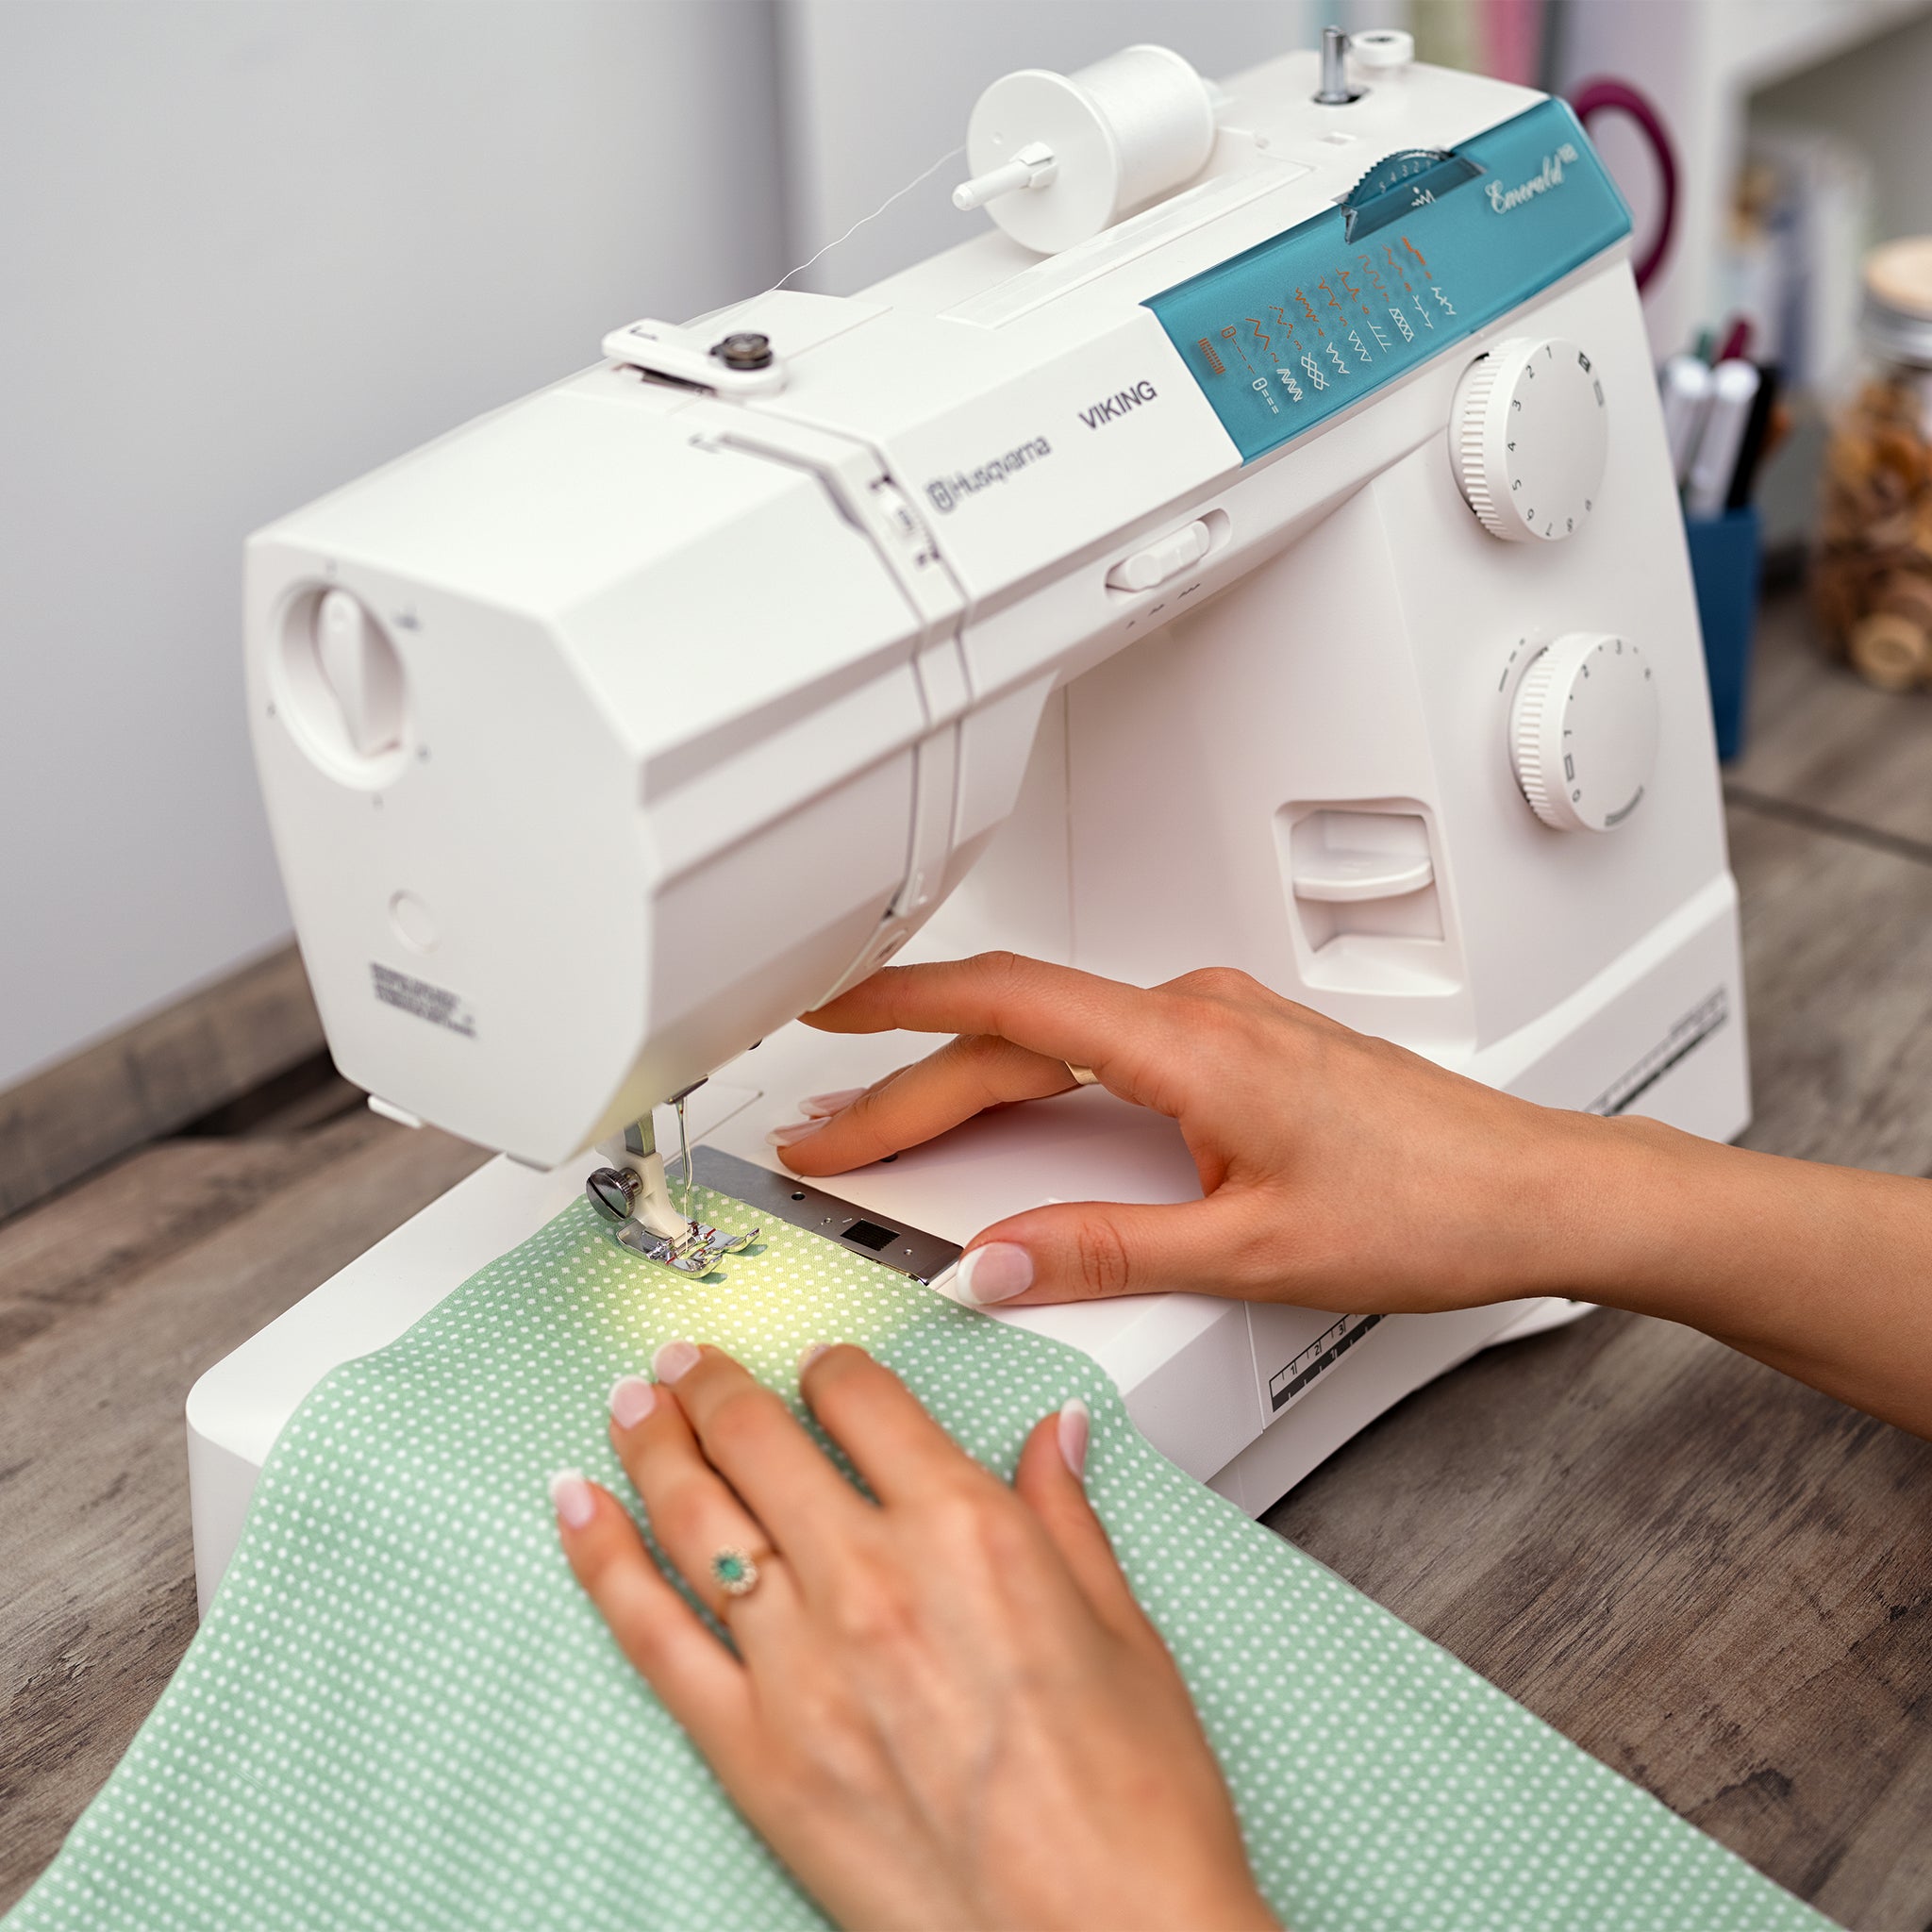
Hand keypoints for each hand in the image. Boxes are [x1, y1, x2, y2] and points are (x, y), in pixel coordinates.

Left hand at [553, 1343, 1274, 1931]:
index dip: (831, 1367)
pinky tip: (579, 1506)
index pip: (864, 1400)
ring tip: (631, 1402)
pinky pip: (651, 1630)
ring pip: (694, 1515)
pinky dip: (602, 1556)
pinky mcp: (751, 1753)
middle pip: (758, 1439)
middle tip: (689, 1360)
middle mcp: (870, 1580)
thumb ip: (1066, 1517)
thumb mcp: (1123, 1632)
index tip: (819, 1367)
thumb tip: (1055, 1439)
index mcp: (965, 1531)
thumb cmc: (1128, 1808)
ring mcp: (798, 1666)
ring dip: (651, 1440)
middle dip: (714, 1384)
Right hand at [773, 952, 1631, 1313]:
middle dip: (909, 1077)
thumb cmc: (1429, 1208)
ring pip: (1058, 1033)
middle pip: (1016, 1029)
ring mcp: (1222, 1020)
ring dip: (969, 1073)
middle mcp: (1199, 1012)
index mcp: (1189, 1045)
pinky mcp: (1239, 1043)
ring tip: (894, 1121)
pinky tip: (1014, 1110)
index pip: (1007, 1006)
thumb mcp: (1250, 1253)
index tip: (823, 1015)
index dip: (898, 1010)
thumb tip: (998, 1264)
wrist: (1535, 1191)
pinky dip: (1035, 1073)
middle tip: (831, 1131)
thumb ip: (1106, 1251)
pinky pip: (1105, 1041)